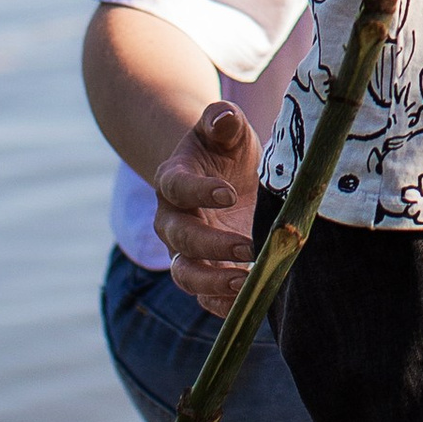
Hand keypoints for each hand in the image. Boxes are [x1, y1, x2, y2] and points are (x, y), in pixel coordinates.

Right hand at [153, 101, 260, 318]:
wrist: (221, 178)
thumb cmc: (224, 151)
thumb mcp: (226, 130)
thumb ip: (222, 121)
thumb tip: (223, 117)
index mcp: (173, 179)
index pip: (176, 187)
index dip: (198, 191)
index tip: (231, 194)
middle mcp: (172, 219)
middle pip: (179, 238)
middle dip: (211, 245)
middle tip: (248, 247)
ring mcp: (185, 251)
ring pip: (185, 274)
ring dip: (213, 282)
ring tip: (247, 281)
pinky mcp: (204, 274)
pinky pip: (205, 298)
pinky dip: (223, 304)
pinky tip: (250, 300)